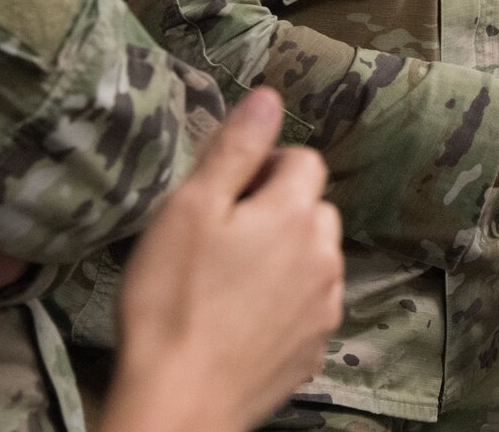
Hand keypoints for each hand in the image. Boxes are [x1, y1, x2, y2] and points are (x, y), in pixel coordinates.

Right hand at [105, 88, 343, 431]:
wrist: (180, 403)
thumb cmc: (173, 303)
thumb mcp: (190, 211)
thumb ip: (235, 149)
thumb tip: (269, 97)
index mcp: (296, 213)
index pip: (303, 160)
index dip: (263, 168)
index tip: (223, 196)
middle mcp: (326, 255)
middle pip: (312, 209)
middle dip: (275, 212)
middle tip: (219, 241)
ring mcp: (326, 305)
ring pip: (314, 257)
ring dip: (283, 257)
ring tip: (226, 283)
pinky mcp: (316, 347)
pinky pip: (308, 305)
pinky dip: (284, 303)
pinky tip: (240, 320)